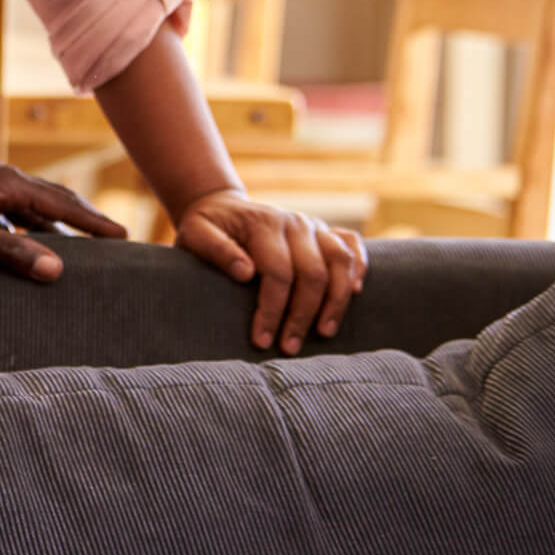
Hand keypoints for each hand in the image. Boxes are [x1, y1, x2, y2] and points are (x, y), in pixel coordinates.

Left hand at [0, 164, 127, 281]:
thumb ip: (11, 253)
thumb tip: (57, 270)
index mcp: (7, 182)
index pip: (62, 205)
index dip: (94, 223)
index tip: (124, 236)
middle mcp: (1, 177)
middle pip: (53, 200)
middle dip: (84, 220)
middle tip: (114, 239)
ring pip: (32, 207)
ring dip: (56, 226)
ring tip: (81, 247)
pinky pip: (11, 211)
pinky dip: (28, 228)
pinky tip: (29, 246)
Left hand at [172, 189, 366, 353]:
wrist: (222, 207)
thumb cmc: (207, 227)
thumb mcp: (195, 233)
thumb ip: (215, 249)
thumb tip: (245, 273)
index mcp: (263, 224)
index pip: (277, 272)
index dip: (272, 309)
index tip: (262, 339)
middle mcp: (294, 222)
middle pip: (312, 273)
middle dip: (302, 315)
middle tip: (289, 347)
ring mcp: (313, 226)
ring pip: (339, 262)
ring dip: (336, 300)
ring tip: (324, 332)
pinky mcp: (325, 231)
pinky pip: (352, 245)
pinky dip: (359, 267)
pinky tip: (355, 293)